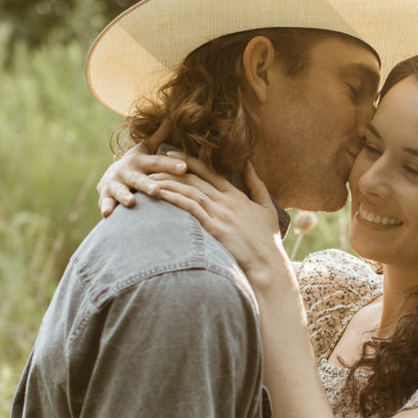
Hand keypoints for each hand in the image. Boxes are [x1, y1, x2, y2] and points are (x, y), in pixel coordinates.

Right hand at [97, 143, 187, 216]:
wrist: (111, 178)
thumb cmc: (137, 165)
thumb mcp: (146, 150)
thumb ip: (159, 136)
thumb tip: (172, 117)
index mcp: (141, 161)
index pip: (158, 163)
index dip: (170, 165)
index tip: (184, 168)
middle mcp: (127, 171)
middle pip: (138, 178)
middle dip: (147, 184)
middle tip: (156, 190)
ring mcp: (115, 183)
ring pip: (120, 190)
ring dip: (125, 195)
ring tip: (131, 202)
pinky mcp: (106, 196)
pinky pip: (105, 203)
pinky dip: (106, 208)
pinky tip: (108, 214)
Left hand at [156, 160, 282, 277]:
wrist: (268, 263)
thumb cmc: (268, 239)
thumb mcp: (267, 206)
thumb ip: (256, 183)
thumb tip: (248, 163)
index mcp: (236, 195)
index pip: (208, 171)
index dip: (188, 161)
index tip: (172, 155)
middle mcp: (226, 201)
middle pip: (194, 178)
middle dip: (171, 169)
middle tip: (152, 164)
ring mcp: (219, 214)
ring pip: (189, 190)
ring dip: (168, 182)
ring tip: (149, 178)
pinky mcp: (214, 228)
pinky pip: (190, 208)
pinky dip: (174, 198)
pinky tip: (160, 193)